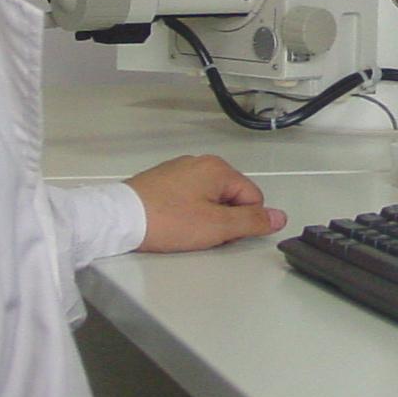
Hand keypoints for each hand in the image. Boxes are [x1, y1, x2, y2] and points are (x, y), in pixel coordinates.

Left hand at [124, 155, 286, 252]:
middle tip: (200, 234)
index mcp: (218, 168)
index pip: (253, 198)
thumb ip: (252, 222)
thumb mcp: (216, 227)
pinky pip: (187, 197)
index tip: (219, 234)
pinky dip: (185, 212)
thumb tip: (280, 217)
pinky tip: (171, 223)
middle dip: (223, 219)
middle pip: (231, 197)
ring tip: (182, 230)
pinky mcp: (161, 180)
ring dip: (204, 217)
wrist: (117, 219)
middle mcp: (199, 162)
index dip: (242, 223)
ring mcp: (178, 169)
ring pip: (208, 198)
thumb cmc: (166, 221)